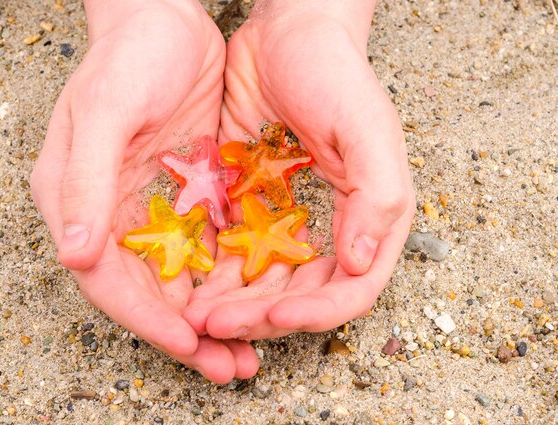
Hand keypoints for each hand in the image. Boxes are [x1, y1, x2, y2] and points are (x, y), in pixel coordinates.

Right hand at [30, 0, 257, 382]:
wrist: (164, 21)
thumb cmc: (129, 58)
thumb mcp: (105, 110)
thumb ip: (87, 181)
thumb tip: (77, 254)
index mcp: (78, 201)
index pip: (107, 279)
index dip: (147, 318)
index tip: (188, 344)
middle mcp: (109, 214)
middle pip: (146, 293)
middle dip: (187, 334)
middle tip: (229, 368)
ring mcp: (148, 208)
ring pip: (179, 280)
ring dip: (213, 317)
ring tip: (249, 351)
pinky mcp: (183, 197)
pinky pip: (205, 249)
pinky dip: (228, 280)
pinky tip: (259, 299)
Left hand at [184, 0, 415, 339]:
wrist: (287, 34)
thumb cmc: (334, 74)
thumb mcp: (366, 128)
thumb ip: (377, 196)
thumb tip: (362, 264)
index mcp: (369, 216)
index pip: (352, 287)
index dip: (318, 311)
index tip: (276, 314)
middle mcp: (332, 226)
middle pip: (302, 294)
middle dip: (262, 316)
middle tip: (219, 326)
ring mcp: (290, 219)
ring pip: (264, 282)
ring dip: (233, 304)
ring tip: (196, 316)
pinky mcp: (253, 206)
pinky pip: (234, 251)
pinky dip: (214, 274)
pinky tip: (188, 285)